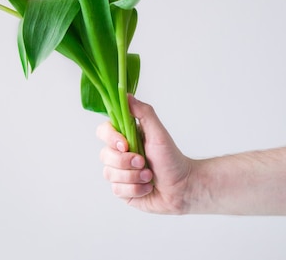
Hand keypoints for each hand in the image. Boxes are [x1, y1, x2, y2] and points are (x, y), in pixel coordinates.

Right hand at [96, 95, 193, 213]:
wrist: (183, 187)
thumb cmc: (172, 158)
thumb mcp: (158, 133)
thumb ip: (143, 112)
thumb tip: (127, 95)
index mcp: (124, 138)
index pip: (103, 132)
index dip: (111, 139)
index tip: (126, 144)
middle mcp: (117, 154)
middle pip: (105, 155)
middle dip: (127, 162)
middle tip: (144, 163)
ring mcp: (118, 173)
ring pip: (110, 174)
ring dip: (134, 177)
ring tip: (149, 176)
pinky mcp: (121, 190)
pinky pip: (117, 190)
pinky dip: (136, 190)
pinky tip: (147, 187)